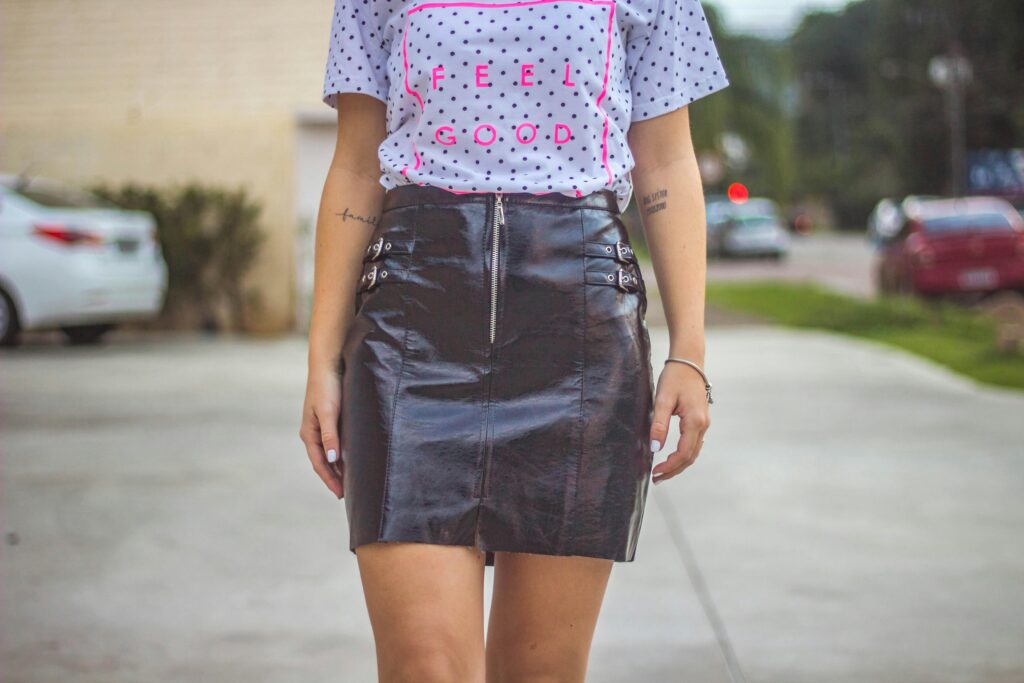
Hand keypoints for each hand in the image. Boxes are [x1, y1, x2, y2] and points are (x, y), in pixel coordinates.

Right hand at [298, 364, 344, 498]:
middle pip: (323, 462)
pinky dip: (340, 455)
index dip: (330, 480)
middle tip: (346, 494)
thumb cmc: (327, 387)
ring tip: (349, 482)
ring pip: (329, 454)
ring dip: (337, 468)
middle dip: (333, 478)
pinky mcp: (330, 420)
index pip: (319, 464)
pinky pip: (334, 444)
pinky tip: (350, 460)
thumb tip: (332, 459)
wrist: (328, 365)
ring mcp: (321, 427)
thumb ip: (330, 436)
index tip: (340, 494)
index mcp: (309, 433)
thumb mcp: (328, 412)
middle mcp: (313, 433)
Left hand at [649, 362, 710, 484]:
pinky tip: (672, 458)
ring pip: (693, 452)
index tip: (655, 473)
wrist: (689, 361)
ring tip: (662, 473)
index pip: (683, 453)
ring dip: (678, 465)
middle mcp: (703, 425)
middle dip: (673, 470)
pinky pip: (694, 444)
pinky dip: (683, 455)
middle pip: (690, 457)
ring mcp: (704, 423)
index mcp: (694, 421)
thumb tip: (655, 448)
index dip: (669, 466)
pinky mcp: (701, 420)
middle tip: (656, 479)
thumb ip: (659, 425)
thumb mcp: (662, 400)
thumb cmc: (674, 377)